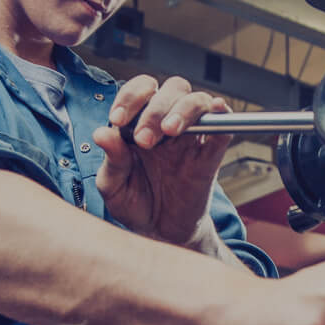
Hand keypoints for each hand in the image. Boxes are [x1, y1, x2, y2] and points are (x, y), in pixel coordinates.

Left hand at [92, 75, 233, 245]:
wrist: (160, 234)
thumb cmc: (135, 205)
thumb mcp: (113, 186)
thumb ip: (111, 160)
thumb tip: (101, 133)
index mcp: (139, 125)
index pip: (141, 92)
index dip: (130, 97)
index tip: (118, 120)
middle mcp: (167, 126)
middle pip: (172, 90)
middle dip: (156, 108)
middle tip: (144, 139)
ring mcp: (191, 140)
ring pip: (198, 102)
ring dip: (183, 110)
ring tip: (170, 130)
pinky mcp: (210, 158)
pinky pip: (222, 130)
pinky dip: (222, 116)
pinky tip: (218, 110)